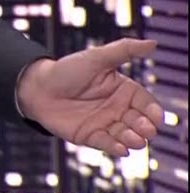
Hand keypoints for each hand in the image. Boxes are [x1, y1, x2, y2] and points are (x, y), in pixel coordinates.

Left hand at [16, 39, 163, 155]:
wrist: (36, 87)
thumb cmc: (66, 70)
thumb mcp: (96, 57)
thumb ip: (124, 50)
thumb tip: (152, 43)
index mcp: (123, 90)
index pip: (146, 103)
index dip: (153, 111)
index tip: (156, 117)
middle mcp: (118, 108)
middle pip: (139, 122)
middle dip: (146, 128)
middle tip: (147, 130)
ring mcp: (105, 123)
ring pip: (126, 135)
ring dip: (133, 139)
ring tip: (135, 140)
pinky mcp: (90, 136)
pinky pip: (106, 144)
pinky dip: (115, 148)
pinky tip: (121, 149)